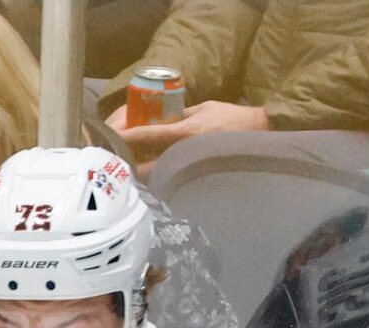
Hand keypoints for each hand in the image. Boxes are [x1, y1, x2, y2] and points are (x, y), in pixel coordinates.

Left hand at [112, 99, 269, 168]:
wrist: (258, 134)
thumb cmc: (232, 117)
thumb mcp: (203, 108)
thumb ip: (179, 115)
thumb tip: (157, 120)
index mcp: (183, 131)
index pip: (145, 135)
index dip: (124, 137)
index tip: (109, 137)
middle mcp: (182, 152)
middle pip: (142, 162)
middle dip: (126, 160)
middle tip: (113, 157)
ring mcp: (186, 166)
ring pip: (152, 174)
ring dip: (137, 171)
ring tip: (125, 166)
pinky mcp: (192, 176)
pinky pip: (166, 177)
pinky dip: (153, 176)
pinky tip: (146, 173)